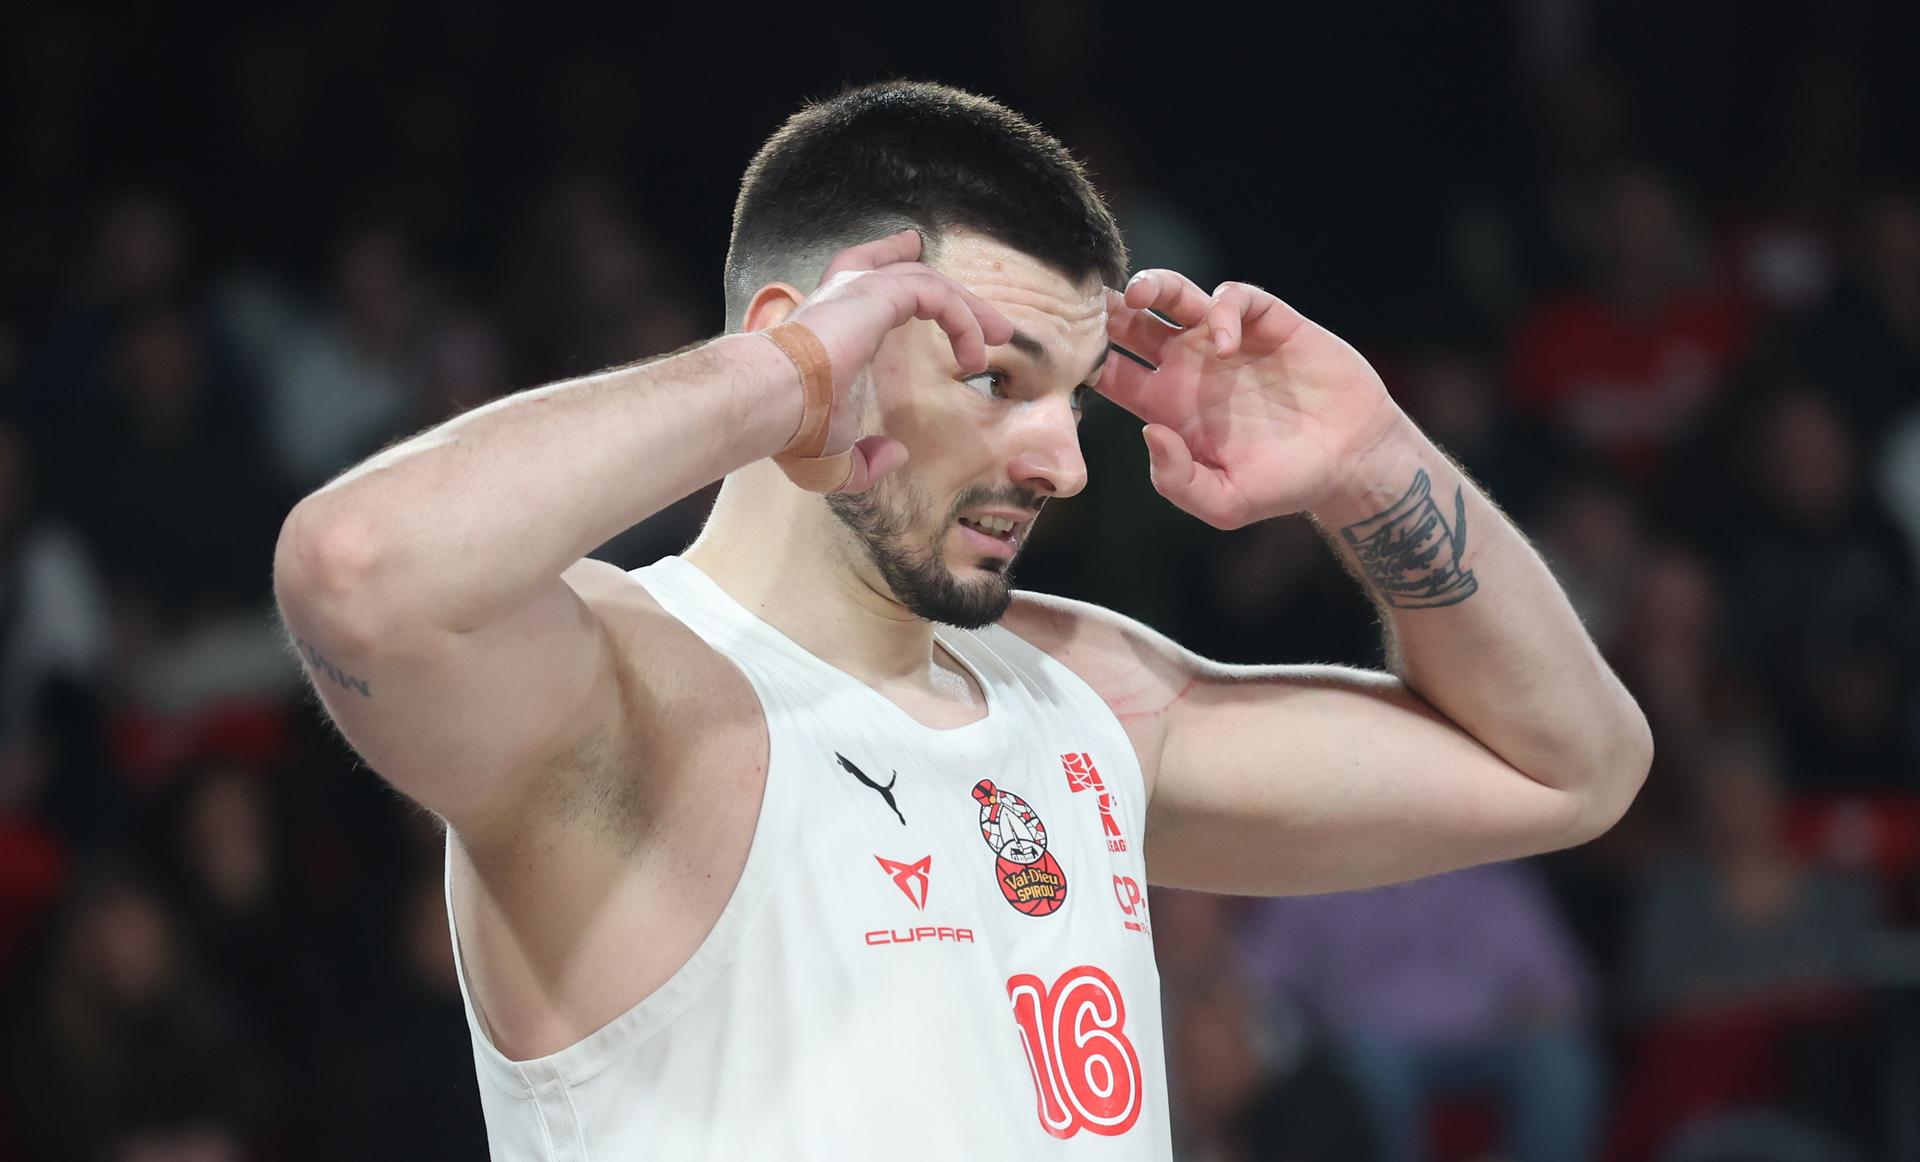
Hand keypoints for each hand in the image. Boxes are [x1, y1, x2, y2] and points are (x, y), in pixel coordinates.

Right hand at [778, 230, 1014, 490]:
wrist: (770, 404)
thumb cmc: (790, 430)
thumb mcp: (830, 459)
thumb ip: (864, 461)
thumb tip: (895, 455)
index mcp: (828, 324)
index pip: (862, 277)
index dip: (890, 262)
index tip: (911, 248)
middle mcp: (840, 298)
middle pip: (900, 270)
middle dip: (949, 291)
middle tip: (988, 321)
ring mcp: (856, 291)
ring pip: (926, 280)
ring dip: (967, 308)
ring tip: (998, 337)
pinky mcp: (874, 294)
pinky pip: (935, 294)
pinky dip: (961, 319)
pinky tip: (973, 354)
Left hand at [1101, 270, 1411, 527]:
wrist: (1351, 462)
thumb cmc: (1285, 485)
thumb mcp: (1224, 503)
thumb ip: (1179, 481)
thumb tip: (1149, 433)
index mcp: (1167, 406)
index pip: (1112, 374)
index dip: (1089, 361)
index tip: (1070, 357)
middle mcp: (1190, 367)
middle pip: (1132, 325)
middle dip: (1107, 311)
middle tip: (1091, 306)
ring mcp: (1226, 341)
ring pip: (1174, 296)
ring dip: (1151, 286)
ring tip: (1138, 295)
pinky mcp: (1267, 322)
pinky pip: (1233, 297)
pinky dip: (1224, 309)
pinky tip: (1228, 342)